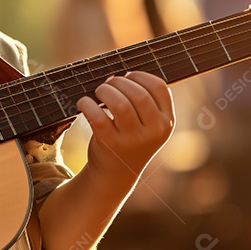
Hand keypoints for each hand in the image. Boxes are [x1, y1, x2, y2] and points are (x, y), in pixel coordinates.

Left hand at [77, 71, 174, 185]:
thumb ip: (144, 101)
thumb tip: (119, 76)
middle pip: (138, 94)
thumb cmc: (130, 139)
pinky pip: (98, 117)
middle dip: (119, 82)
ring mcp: (132, 140)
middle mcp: (153, 132)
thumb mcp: (148, 124)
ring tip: (99, 92)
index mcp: (166, 122)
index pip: (159, 87)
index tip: (127, 77)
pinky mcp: (110, 144)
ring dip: (105, 90)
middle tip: (108, 85)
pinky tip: (84, 103)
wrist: (115, 173)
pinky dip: (87, 104)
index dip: (140, 76)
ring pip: (120, 103)